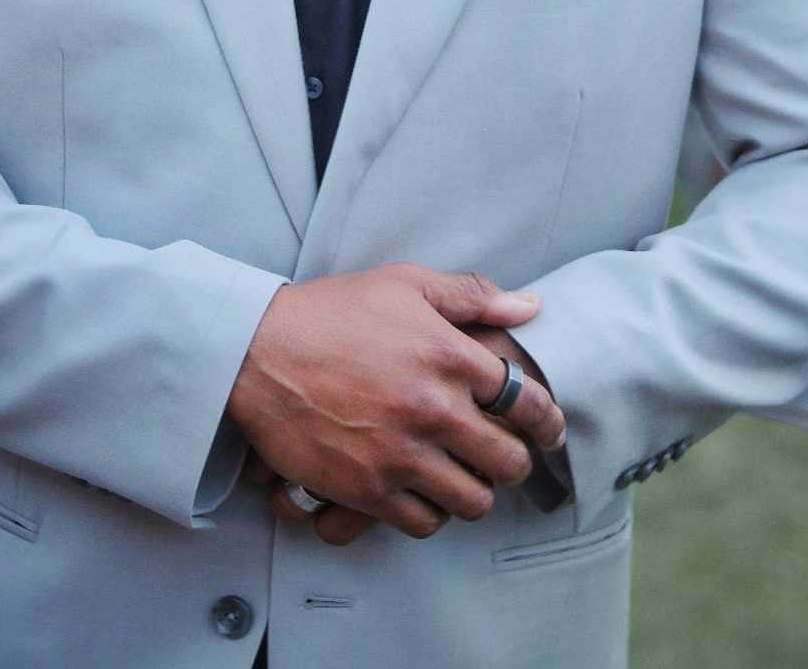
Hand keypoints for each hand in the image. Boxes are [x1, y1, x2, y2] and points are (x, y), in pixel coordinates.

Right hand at [263, 322, 559, 547]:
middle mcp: (433, 409)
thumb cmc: (332, 313)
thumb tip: (529, 305)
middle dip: (515, 462)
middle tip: (506, 457)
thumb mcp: (404, 285)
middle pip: (508, 461)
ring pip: (473, 501)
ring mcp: (401, 454)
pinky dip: (431, 513)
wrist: (259, 351)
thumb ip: (470, 296)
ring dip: (476, 491)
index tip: (548, 431)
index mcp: (449, 355)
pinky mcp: (368, 489)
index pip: (527, 402)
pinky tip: (425, 492)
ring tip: (466, 477)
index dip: (547, 422)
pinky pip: (424, 522)